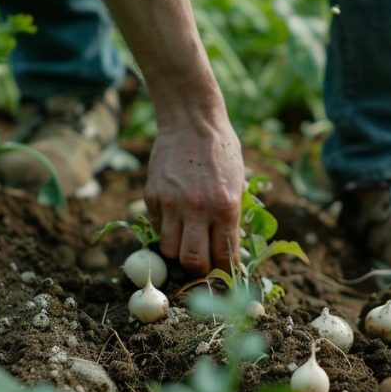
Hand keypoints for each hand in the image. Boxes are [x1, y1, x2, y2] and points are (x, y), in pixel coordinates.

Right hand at [145, 116, 244, 274]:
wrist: (192, 120)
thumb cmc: (221, 150)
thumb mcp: (237, 182)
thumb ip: (231, 215)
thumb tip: (227, 248)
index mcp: (227, 208)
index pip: (224, 256)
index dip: (223, 269)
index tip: (221, 270)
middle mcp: (199, 209)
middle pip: (193, 261)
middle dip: (198, 269)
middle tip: (201, 264)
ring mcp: (173, 204)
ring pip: (169, 250)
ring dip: (178, 251)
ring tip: (185, 241)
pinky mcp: (153, 196)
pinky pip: (158, 226)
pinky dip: (166, 228)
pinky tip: (175, 216)